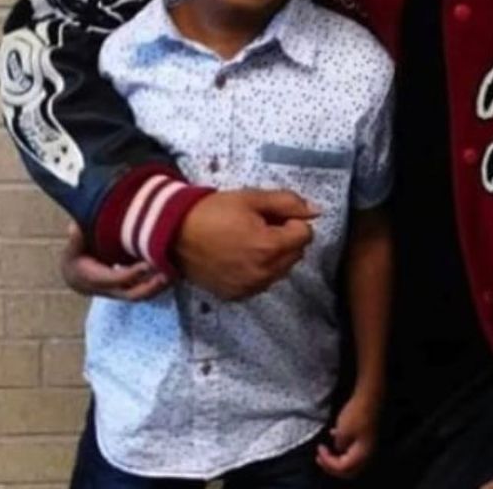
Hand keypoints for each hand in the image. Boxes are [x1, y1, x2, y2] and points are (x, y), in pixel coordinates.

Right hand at [61, 222, 169, 300]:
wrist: (74, 275)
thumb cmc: (76, 255)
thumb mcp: (73, 245)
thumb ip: (77, 237)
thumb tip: (76, 227)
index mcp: (89, 279)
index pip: (112, 279)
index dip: (130, 274)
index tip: (147, 266)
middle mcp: (104, 289)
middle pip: (128, 293)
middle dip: (148, 286)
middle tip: (166, 274)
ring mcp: (116, 292)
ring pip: (138, 295)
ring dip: (156, 287)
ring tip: (173, 275)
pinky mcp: (126, 290)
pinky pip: (142, 291)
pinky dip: (156, 285)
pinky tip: (171, 274)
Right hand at [174, 188, 317, 300]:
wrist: (175, 234)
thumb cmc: (214, 211)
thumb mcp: (252, 198)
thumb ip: (288, 203)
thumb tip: (316, 211)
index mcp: (269, 247)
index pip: (305, 235)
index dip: (292, 221)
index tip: (272, 216)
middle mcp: (263, 273)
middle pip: (296, 254)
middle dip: (286, 238)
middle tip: (260, 226)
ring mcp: (250, 288)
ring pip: (281, 270)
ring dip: (275, 256)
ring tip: (248, 241)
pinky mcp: (237, 296)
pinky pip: (263, 282)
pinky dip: (260, 270)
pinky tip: (240, 257)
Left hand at [315, 390, 378, 478]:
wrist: (369, 396)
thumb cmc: (356, 414)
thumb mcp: (342, 431)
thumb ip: (338, 445)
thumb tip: (338, 448)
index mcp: (362, 454)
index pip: (343, 468)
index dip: (328, 462)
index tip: (319, 450)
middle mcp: (367, 453)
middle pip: (348, 470)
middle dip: (332, 466)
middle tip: (320, 459)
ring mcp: (367, 444)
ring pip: (350, 460)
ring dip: (337, 458)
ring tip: (324, 451)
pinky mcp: (366, 435)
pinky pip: (353, 448)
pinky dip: (342, 447)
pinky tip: (333, 435)